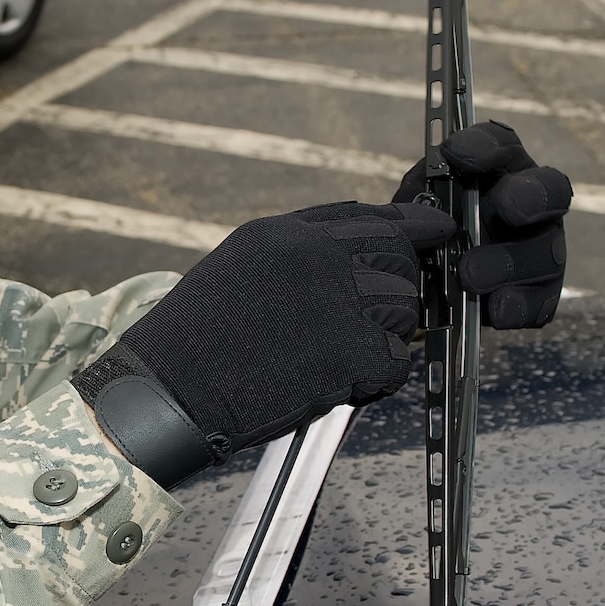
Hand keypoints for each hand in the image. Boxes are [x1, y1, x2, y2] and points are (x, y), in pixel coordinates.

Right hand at [72, 201, 455, 487]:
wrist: (171, 390)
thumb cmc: (193, 341)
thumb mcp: (240, 267)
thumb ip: (298, 255)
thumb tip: (353, 259)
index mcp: (288, 233)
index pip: (372, 216)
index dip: (408, 227)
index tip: (433, 230)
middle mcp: (319, 256)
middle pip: (399, 258)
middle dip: (394, 288)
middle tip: (361, 321)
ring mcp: (340, 301)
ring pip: (405, 309)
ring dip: (383, 335)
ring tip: (334, 354)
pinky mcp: (352, 351)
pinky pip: (396, 360)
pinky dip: (376, 377)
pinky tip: (337, 380)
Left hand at [393, 121, 571, 329]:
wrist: (408, 292)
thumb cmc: (412, 237)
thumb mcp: (403, 216)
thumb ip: (412, 208)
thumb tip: (420, 213)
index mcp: (493, 171)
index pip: (500, 146)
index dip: (484, 145)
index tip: (455, 152)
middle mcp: (526, 204)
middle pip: (548, 191)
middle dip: (530, 196)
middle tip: (508, 207)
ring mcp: (538, 249)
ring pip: (546, 252)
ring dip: (510, 263)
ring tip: (471, 277)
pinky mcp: (536, 294)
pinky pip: (540, 301)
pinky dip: (518, 306)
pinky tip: (497, 309)